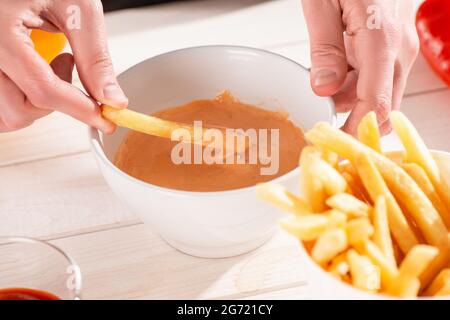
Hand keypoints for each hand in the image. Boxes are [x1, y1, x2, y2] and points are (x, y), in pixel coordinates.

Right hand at [0, 0, 127, 132]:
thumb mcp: (77, 7)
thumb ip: (94, 56)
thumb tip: (112, 98)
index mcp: (0, 31)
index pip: (43, 89)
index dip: (81, 109)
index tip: (106, 118)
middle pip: (18, 109)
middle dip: (55, 103)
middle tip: (69, 67)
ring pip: (6, 112)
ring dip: (36, 102)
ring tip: (50, 65)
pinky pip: (0, 103)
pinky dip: (21, 99)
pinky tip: (34, 71)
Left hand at [302, 0, 419, 134]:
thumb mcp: (323, 2)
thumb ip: (325, 47)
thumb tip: (324, 89)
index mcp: (381, 41)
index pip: (375, 104)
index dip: (355, 131)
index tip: (333, 146)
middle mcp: (398, 49)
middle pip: (380, 105)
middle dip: (349, 116)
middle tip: (317, 113)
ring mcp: (398, 46)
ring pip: (376, 91)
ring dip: (347, 96)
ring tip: (318, 79)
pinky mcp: (393, 43)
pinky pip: (376, 75)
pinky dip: (353, 81)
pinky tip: (331, 67)